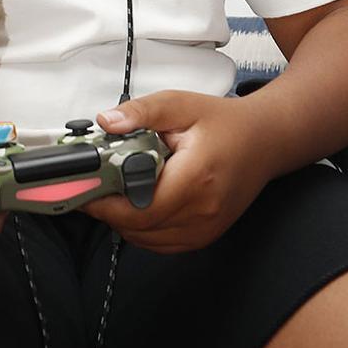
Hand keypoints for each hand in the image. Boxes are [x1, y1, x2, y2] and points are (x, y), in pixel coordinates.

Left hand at [79, 90, 274, 253]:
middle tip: (93, 185)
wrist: (264, 140)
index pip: (138, 209)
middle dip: (109, 209)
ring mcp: (205, 228)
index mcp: (195, 178)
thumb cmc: (225, 123)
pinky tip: (137, 204)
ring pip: (148, 240)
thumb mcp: (179, 104)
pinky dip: (143, 228)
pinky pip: (162, 243)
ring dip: (125, 221)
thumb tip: (107, 122)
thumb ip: (140, 112)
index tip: (83, 188)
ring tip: (114, 192)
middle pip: (139, 228)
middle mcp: (202, 211)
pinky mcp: (205, 235)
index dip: (104, 203)